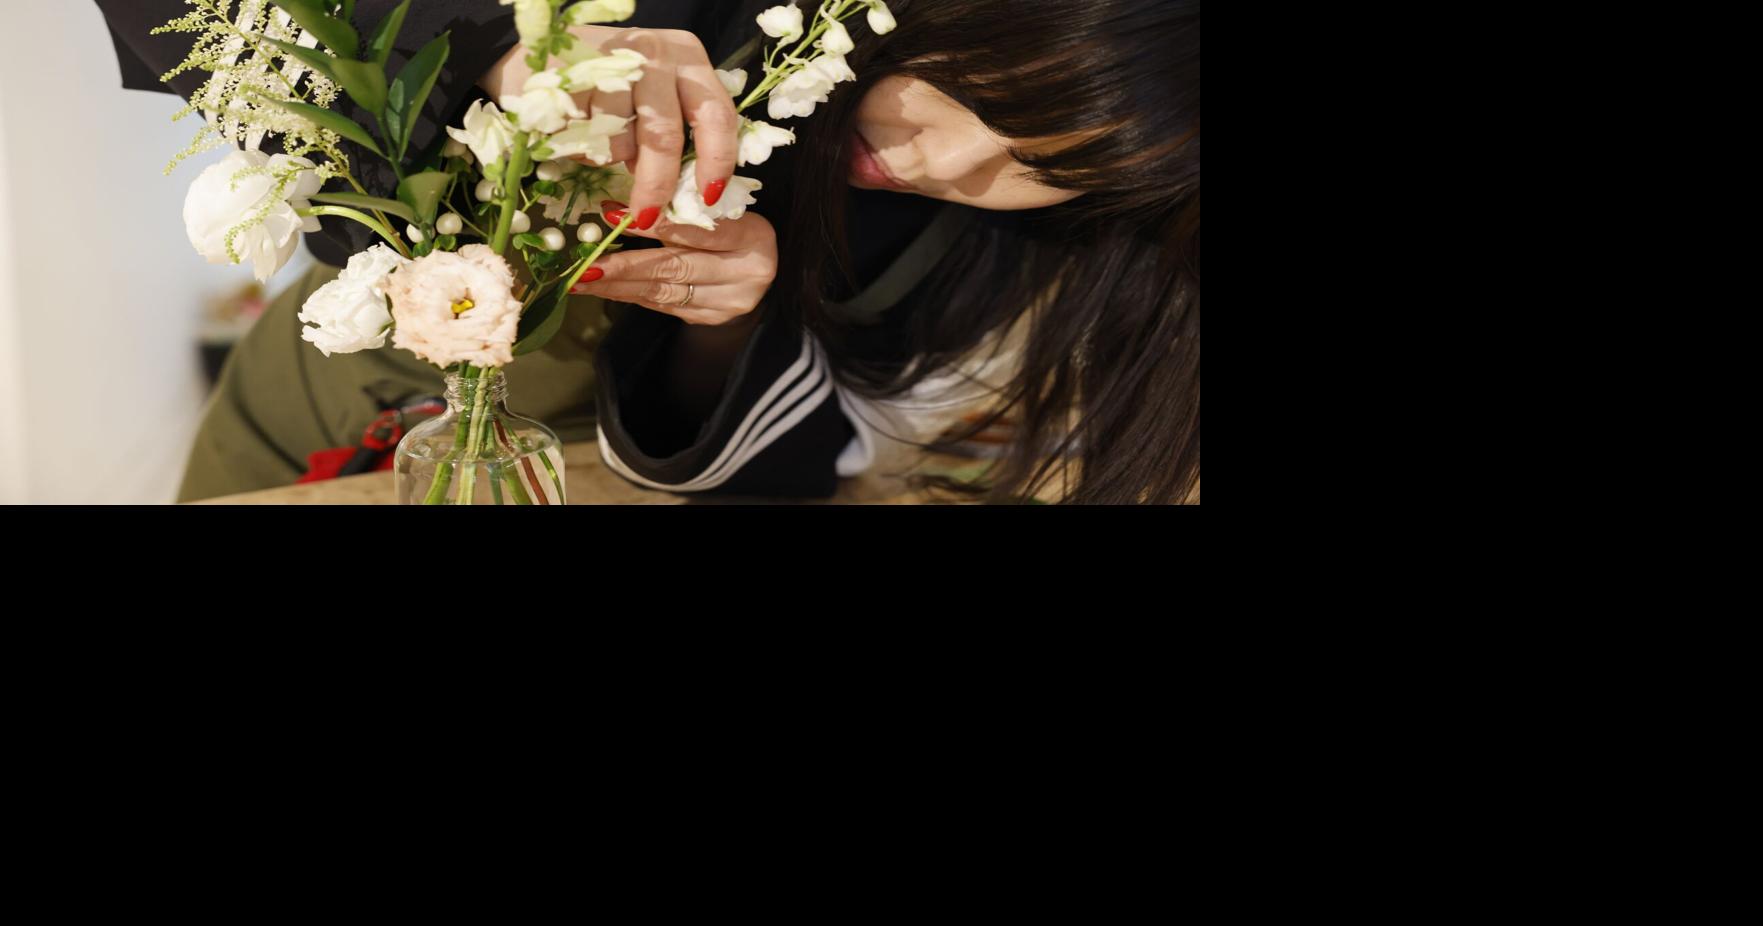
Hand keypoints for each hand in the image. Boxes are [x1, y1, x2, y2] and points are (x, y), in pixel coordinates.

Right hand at [481, 26, 739, 230]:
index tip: (708, 197)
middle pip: (665, 135)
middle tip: (646, 214)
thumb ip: (680, 131)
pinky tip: (575, 126)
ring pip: (619, 139)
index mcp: (687, 57)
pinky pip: (582, 135)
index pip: (717, 115)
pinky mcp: (570, 76)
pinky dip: (581, 145)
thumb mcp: (659, 96)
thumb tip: (691, 192)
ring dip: (610, 156)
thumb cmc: (613, 83)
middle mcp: (654, 52)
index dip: (717, 161)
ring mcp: (611, 60)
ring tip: (600, 138)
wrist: (540, 50)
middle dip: (656, 184)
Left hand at [570, 202, 775, 326]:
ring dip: (619, 286)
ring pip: (665, 292)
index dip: (654, 225)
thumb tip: (619, 210)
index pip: (697, 231)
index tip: (613, 216)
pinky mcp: (711, 317)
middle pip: (677, 267)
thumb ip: (681, 209)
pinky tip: (606, 288)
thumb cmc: (735, 228)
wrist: (759, 266)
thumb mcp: (719, 208)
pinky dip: (632, 295)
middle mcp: (746, 274)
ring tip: (583, 281)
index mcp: (752, 236)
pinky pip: (664, 305)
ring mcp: (728, 301)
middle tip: (586, 266)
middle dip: (626, 267)